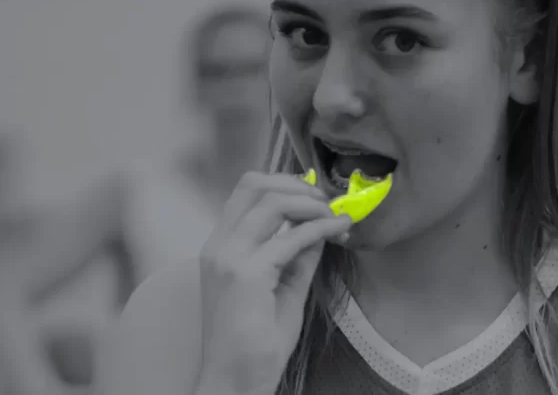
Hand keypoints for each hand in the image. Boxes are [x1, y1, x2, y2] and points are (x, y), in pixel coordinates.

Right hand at [196, 172, 351, 393]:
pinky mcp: (245, 274)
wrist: (235, 381)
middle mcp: (219, 246)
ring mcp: (228, 257)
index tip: (316, 196)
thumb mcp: (283, 288)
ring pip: (272, 201)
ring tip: (335, 216)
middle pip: (255, 184)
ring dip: (312, 203)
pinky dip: (320, 228)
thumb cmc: (256, 344)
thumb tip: (320, 226)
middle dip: (297, 185)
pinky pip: (291, 237)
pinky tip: (338, 231)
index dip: (284, 183)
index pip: (247, 191)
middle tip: (328, 201)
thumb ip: (298, 255)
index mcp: (221, 247)